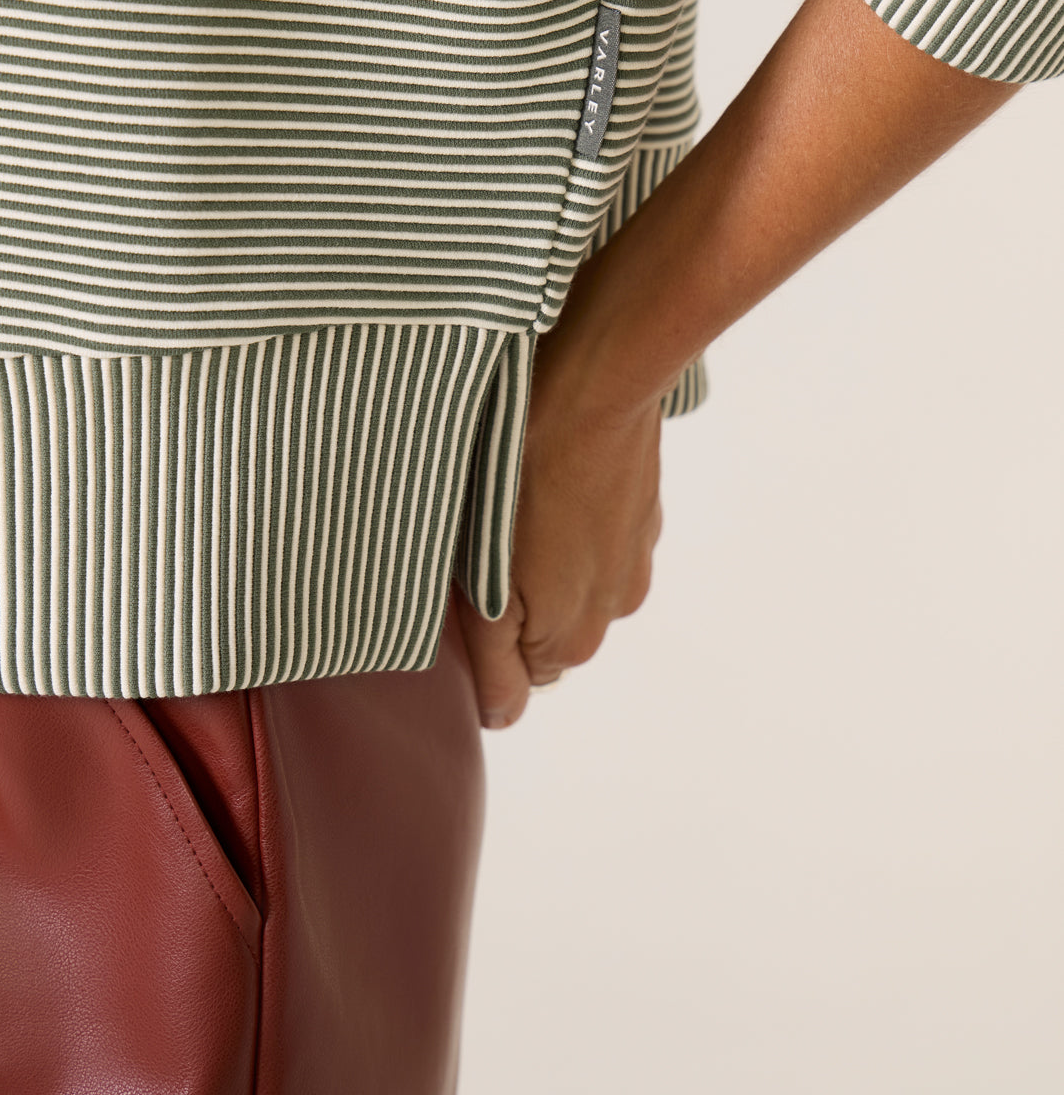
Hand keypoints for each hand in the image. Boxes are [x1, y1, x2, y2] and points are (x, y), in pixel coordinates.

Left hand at [455, 297, 662, 728]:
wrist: (600, 386)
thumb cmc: (523, 471)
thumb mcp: (485, 572)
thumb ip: (493, 655)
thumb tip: (501, 718)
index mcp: (568, 635)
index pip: (519, 684)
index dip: (481, 647)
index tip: (460, 596)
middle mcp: (612, 611)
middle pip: (549, 639)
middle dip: (515, 610)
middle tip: (478, 549)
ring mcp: (634, 561)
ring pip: (577, 591)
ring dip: (548, 570)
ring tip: (514, 511)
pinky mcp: (644, 516)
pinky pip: (602, 547)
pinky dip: (576, 532)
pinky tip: (552, 487)